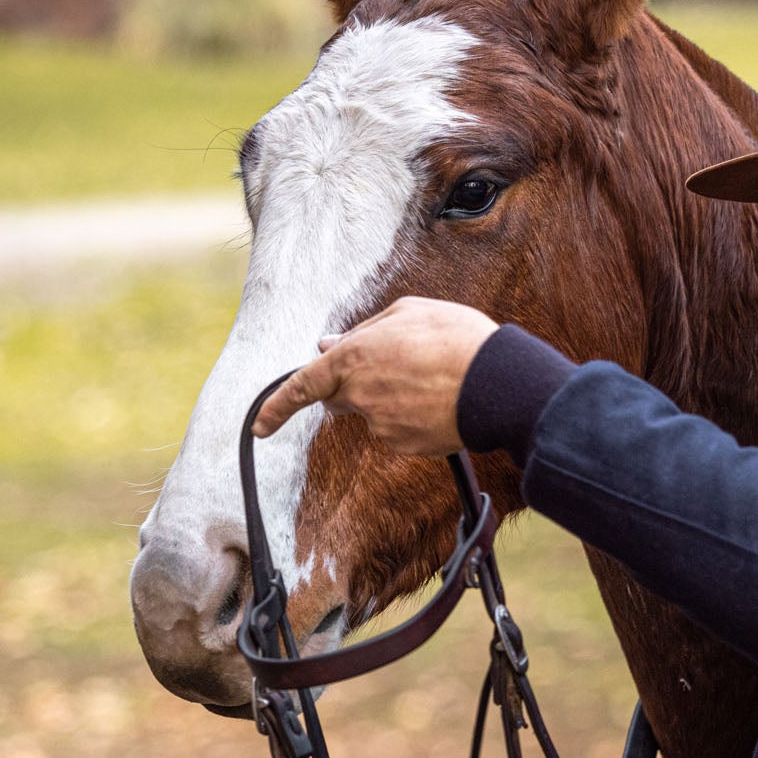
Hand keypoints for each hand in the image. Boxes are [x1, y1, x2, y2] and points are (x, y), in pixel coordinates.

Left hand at [250, 296, 496, 455]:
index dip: (276, 408)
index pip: (302, 386)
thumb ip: (362, 331)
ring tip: (433, 377)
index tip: (259, 427)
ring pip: (375, 413)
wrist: (498, 382)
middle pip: (340, 399)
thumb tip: (328, 344)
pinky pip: (399, 430)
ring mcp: (381, 425)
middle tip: (398, 367)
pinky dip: (414, 418)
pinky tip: (440, 400)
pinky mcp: (404, 445)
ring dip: (393, 398)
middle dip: (356, 386)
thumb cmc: (456, 338)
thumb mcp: (407, 312)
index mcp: (353, 357)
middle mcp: (360, 395)